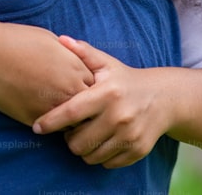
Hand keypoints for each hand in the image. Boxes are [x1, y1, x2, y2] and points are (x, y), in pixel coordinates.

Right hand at [0, 23, 93, 125]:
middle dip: (86, 109)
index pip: (97, 88)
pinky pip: (53, 129)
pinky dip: (52, 126)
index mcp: (76, 68)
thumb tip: (77, 63)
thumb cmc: (18, 41)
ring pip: (74, 123)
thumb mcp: (52, 41)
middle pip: (91, 108)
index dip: (91, 90)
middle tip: (79, 110)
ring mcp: (53, 106)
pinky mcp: (36, 119)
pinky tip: (45, 118)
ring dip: (70, 121)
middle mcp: (69, 89)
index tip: (83, 90)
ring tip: (63, 117)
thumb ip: (71, 56)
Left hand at [31, 35, 171, 167]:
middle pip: (77, 142)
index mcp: (108, 93)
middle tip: (71, 129)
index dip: (50, 122)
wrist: (164, 98)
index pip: (71, 113)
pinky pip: (107, 163)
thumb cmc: (126, 80)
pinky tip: (102, 141)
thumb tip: (61, 38)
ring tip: (86, 135)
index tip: (37, 127)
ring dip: (83, 149)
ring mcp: (129, 135)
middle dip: (69, 138)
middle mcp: (119, 116)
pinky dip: (100, 156)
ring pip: (90, 156)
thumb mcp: (107, 63)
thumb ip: (84, 52)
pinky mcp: (137, 150)